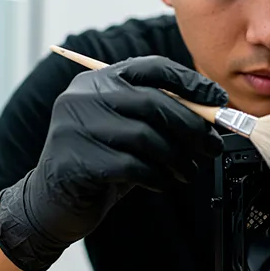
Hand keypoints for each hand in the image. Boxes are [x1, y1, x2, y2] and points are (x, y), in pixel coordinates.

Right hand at [0, 56, 227, 270]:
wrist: (52, 203)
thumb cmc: (101, 162)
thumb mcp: (128, 129)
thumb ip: (158, 115)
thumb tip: (210, 113)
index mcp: (99, 79)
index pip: (152, 67)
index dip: (190, 82)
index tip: (217, 100)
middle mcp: (84, 96)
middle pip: (153, 103)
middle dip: (192, 126)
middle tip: (213, 146)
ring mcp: (75, 127)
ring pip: (146, 137)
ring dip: (177, 158)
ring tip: (188, 171)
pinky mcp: (75, 160)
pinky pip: (132, 166)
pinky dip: (157, 176)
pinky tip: (163, 182)